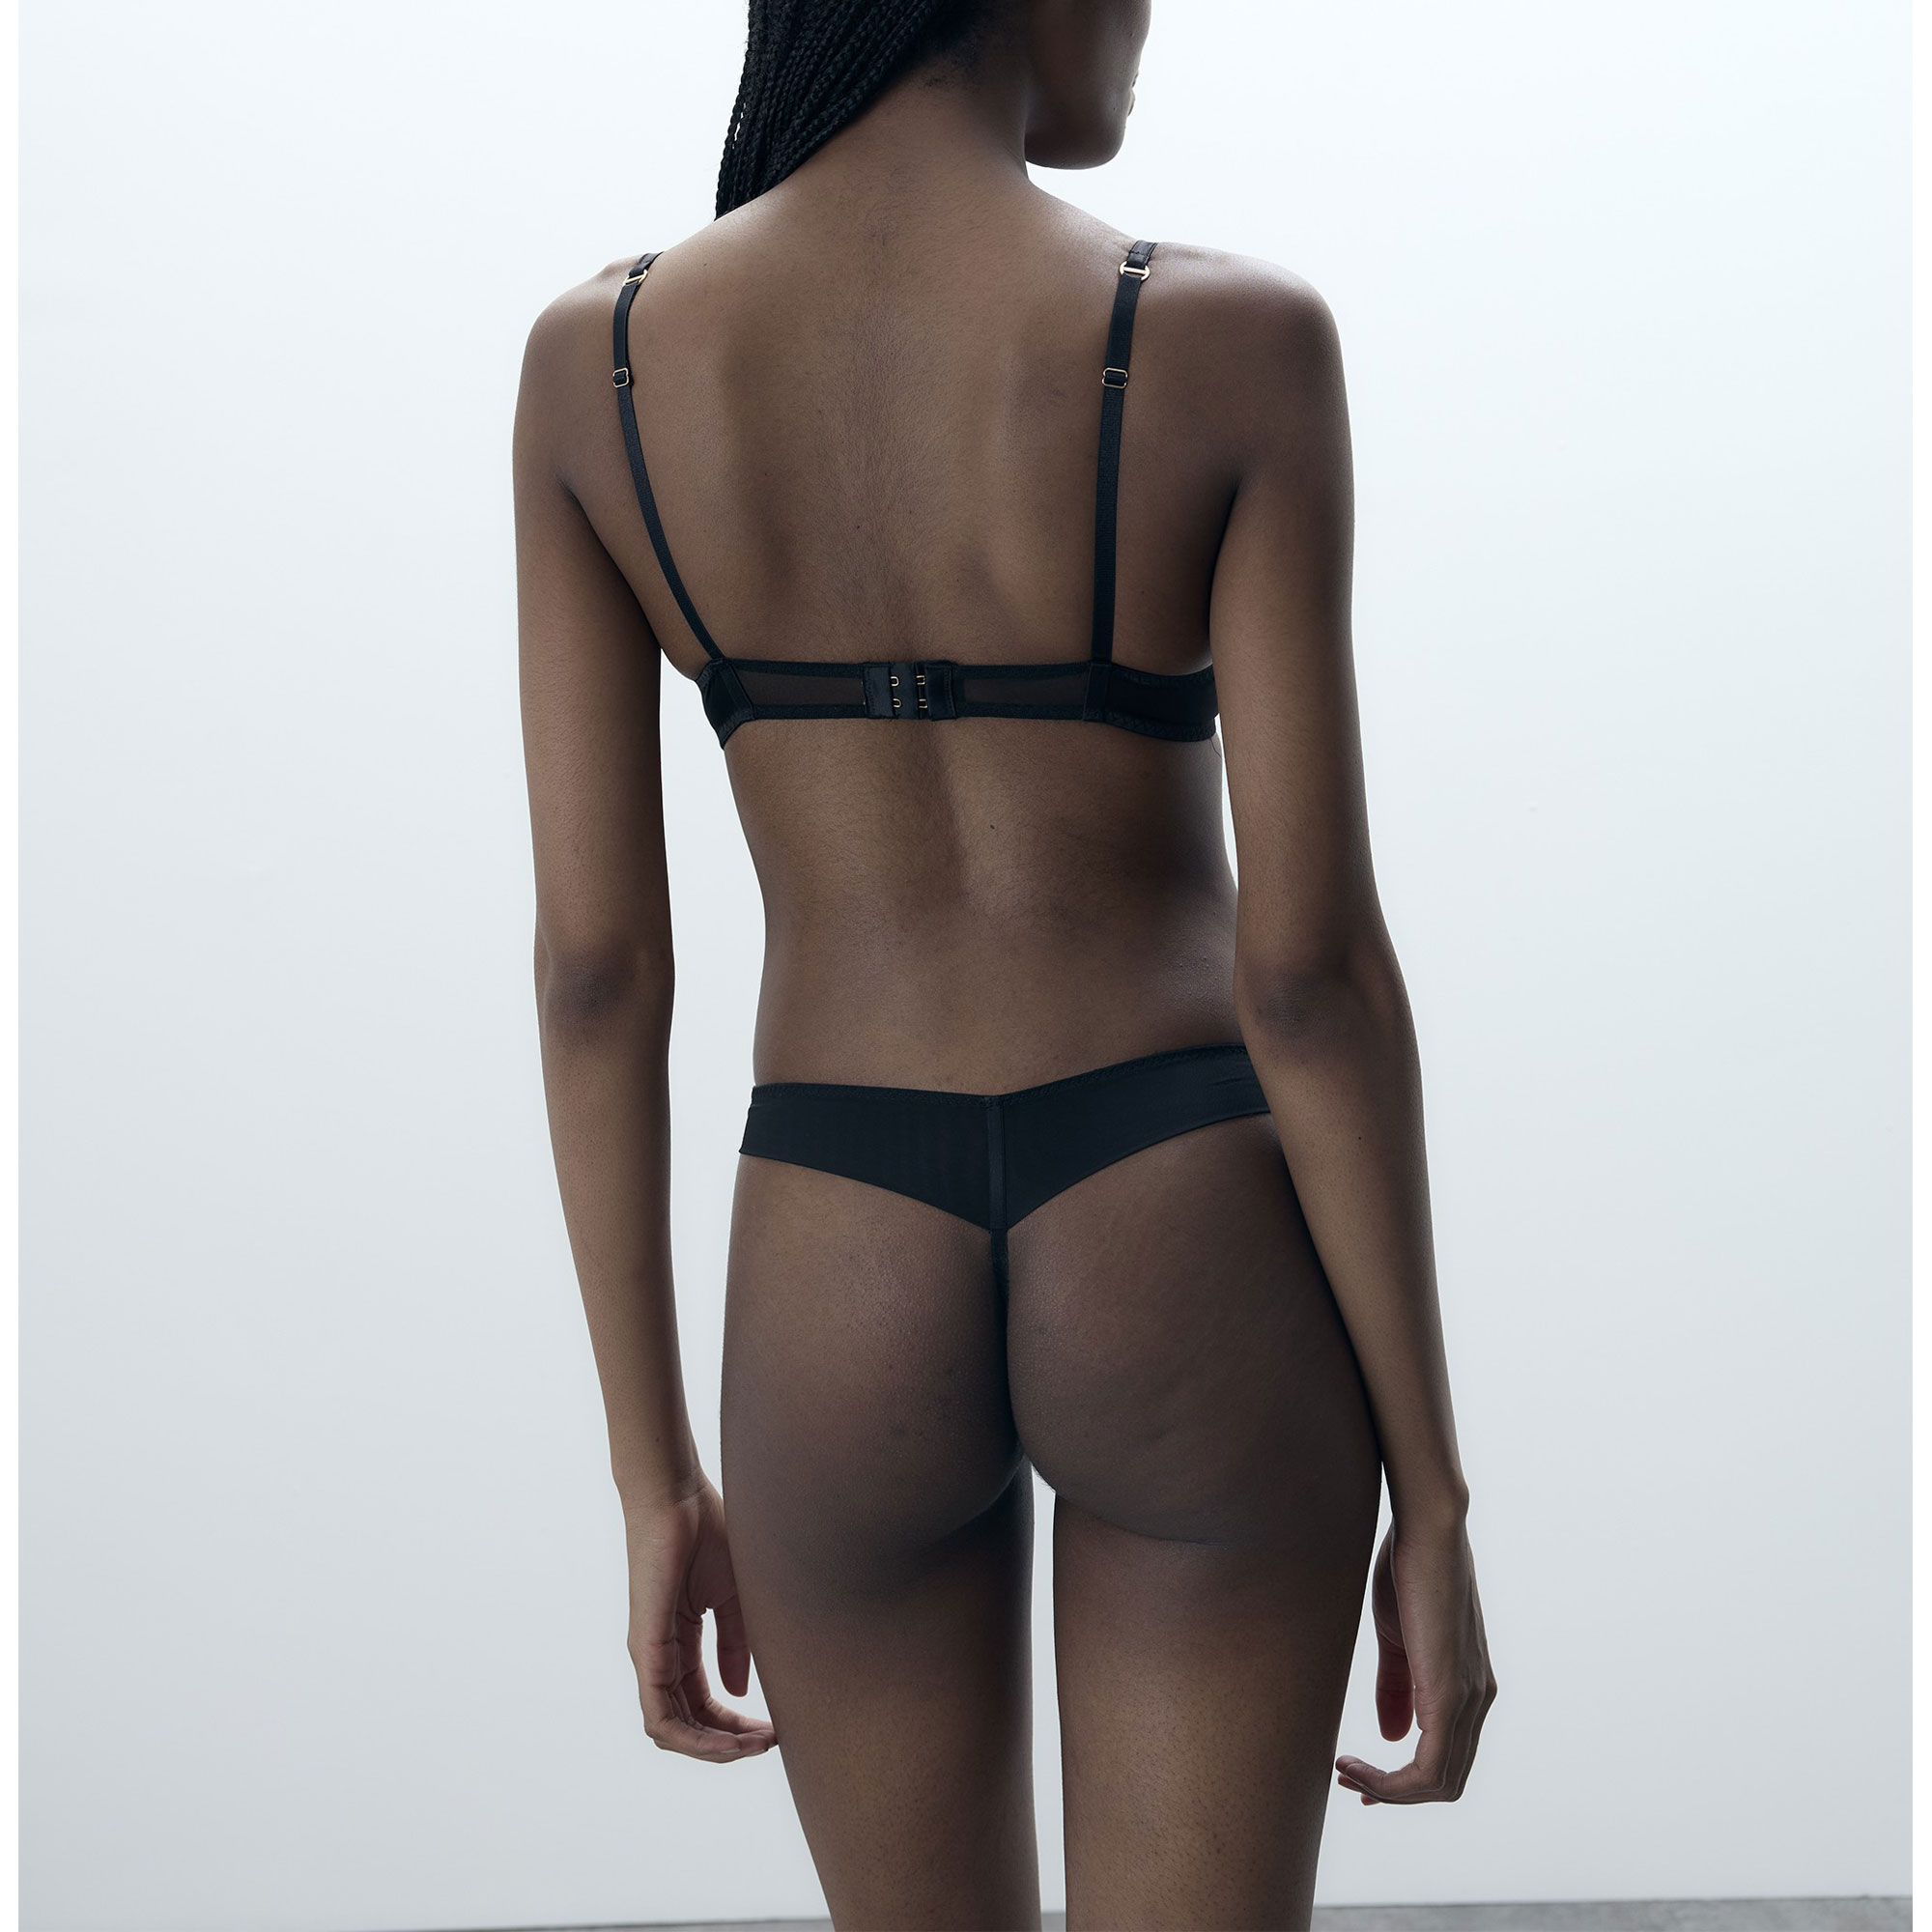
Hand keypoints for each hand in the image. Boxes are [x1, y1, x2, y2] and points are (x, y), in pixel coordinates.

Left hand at [624, 1474, 776, 1762]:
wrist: (677, 1496)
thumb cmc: (704, 1532)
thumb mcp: (732, 1598)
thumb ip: (735, 1644)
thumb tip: (738, 1691)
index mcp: (679, 1642)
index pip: (703, 1702)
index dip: (736, 1723)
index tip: (774, 1727)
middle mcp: (659, 1655)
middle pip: (688, 1724)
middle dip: (729, 1743)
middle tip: (770, 1743)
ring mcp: (649, 1655)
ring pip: (672, 1729)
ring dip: (713, 1747)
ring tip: (753, 1745)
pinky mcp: (646, 1648)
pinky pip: (659, 1715)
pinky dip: (691, 1737)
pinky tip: (725, 1739)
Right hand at [1335, 1520, 1495, 1803]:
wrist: (1427, 1529)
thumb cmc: (1410, 1570)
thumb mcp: (1399, 1637)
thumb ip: (1398, 1688)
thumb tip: (1395, 1737)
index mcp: (1468, 1687)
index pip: (1447, 1761)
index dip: (1404, 1782)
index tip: (1359, 1776)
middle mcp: (1478, 1700)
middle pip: (1446, 1782)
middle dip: (1394, 1793)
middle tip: (1347, 1781)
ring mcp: (1469, 1699)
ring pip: (1440, 1783)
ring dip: (1388, 1790)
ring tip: (1345, 1772)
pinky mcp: (1450, 1693)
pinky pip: (1430, 1768)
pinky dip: (1393, 1782)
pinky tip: (1356, 1764)